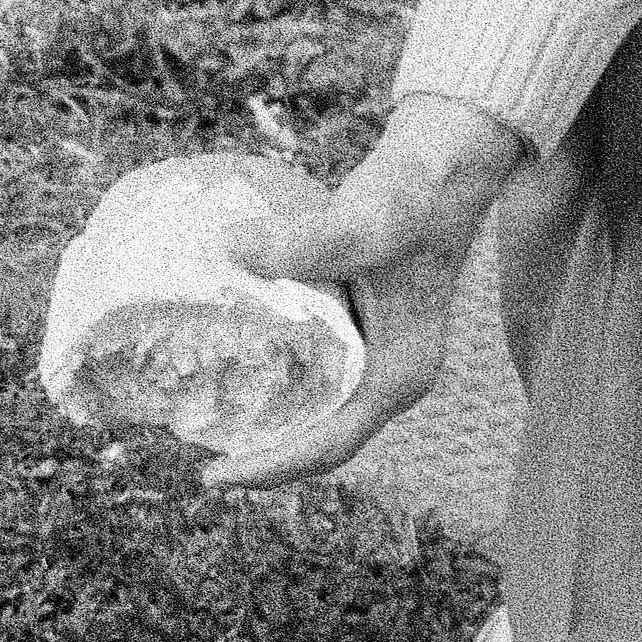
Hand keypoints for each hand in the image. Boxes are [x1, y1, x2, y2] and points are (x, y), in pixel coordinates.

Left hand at [206, 93, 536, 491]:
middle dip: (264, 457)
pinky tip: (230, 378)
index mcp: (400, 374)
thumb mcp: (364, 224)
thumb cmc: (412, 199)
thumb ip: (308, 243)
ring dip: (268, 428)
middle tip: (200, 461)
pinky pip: (315, 381)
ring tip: (205, 431)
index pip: (331, 444)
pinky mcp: (363, 334)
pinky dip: (276, 390)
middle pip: (322, 441)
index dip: (273, 466)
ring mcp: (379, 357)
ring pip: (319, 414)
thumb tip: (234, 250)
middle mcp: (392, 377)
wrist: (441, 166)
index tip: (216, 475)